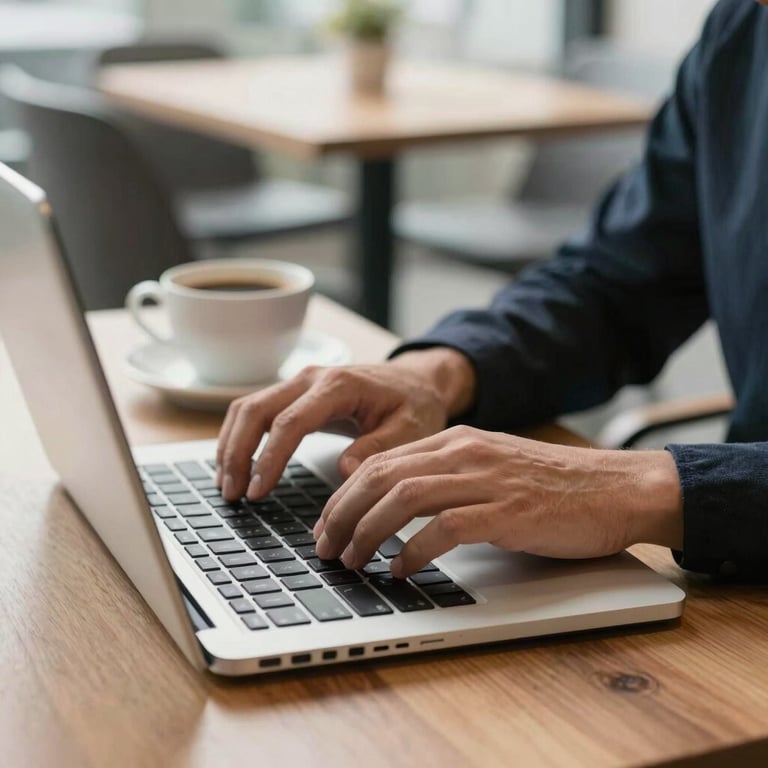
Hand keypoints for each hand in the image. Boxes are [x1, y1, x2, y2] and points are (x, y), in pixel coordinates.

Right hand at [216, 347, 476, 500]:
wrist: (417, 382)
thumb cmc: (414, 405)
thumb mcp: (411, 429)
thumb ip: (378, 449)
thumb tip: (344, 471)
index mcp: (339, 386)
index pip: (290, 422)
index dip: (269, 458)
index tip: (258, 492)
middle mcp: (312, 378)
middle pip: (256, 409)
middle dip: (237, 452)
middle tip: (233, 494)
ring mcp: (299, 382)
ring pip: (248, 407)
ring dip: (231, 445)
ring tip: (228, 487)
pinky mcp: (295, 393)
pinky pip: (255, 410)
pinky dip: (239, 437)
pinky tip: (236, 466)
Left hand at [314, 425, 682, 576]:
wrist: (618, 488)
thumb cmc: (555, 487)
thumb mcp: (492, 468)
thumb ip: (448, 478)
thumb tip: (398, 509)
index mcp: (457, 441)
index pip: (381, 461)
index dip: (344, 494)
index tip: (328, 523)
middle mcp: (465, 453)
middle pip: (381, 476)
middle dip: (343, 514)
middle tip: (327, 547)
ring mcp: (486, 480)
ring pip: (404, 498)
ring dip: (368, 532)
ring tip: (353, 561)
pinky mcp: (508, 511)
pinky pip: (445, 528)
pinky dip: (414, 551)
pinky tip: (402, 570)